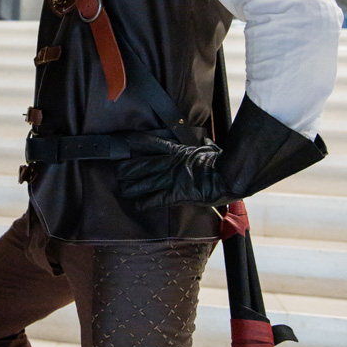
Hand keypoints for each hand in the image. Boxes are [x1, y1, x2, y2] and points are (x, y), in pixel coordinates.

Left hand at [115, 134, 229, 208]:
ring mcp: (173, 179)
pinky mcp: (178, 194)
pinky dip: (147, 203)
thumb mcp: (212, 150)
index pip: (152, 143)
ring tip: (121, 189)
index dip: (136, 142)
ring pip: (147, 182)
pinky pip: (158, 199)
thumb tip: (207, 140)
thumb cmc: (222, 163)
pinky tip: (137, 205)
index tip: (123, 140)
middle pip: (144, 164)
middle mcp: (172, 164)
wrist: (229, 176)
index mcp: (179, 152)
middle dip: (130, 168)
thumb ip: (207, 146)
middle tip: (117, 171)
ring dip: (133, 186)